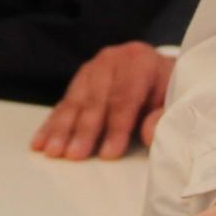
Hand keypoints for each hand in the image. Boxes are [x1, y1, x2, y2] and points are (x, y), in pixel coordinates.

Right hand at [33, 41, 172, 158]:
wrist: (159, 69)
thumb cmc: (168, 89)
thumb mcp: (174, 99)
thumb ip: (164, 115)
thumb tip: (149, 134)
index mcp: (140, 61)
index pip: (125, 95)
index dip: (117, 126)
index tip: (109, 153)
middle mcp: (113, 60)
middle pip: (96, 98)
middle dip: (84, 130)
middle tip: (74, 155)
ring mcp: (93, 68)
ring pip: (75, 100)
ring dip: (62, 128)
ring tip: (53, 151)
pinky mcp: (80, 80)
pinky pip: (63, 103)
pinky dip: (51, 124)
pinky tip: (40, 142)